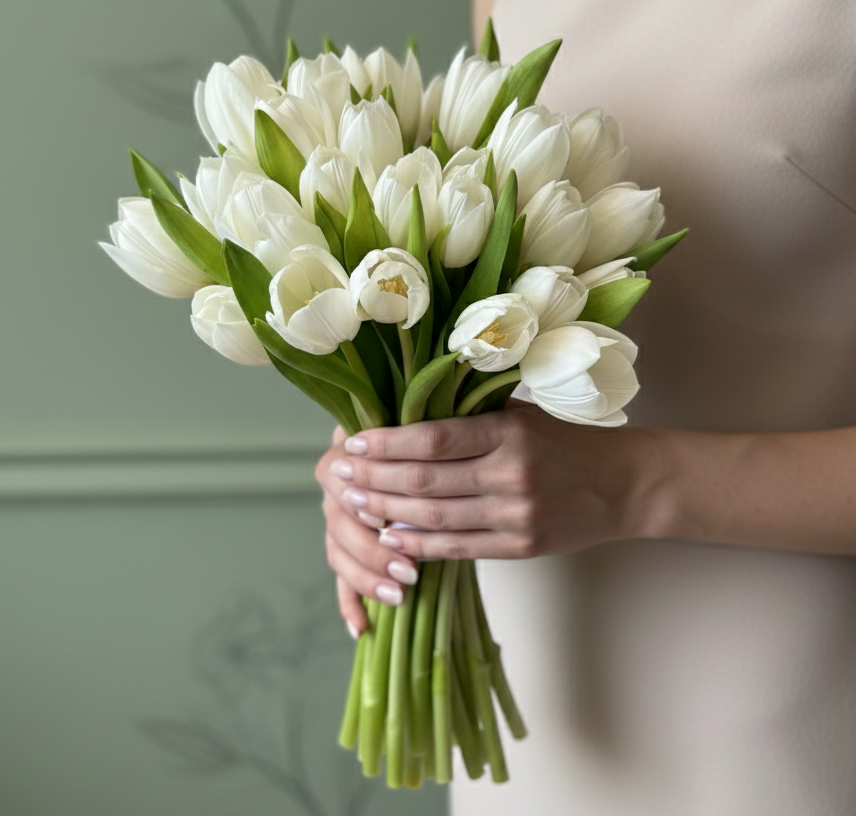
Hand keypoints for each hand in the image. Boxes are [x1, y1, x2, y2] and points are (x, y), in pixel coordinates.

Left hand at [316, 403, 655, 634]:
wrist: (622, 485)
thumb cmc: (564, 442)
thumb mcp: (520, 414)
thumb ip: (469, 416)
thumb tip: (403, 418)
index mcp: (509, 432)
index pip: (432, 438)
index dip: (386, 443)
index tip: (352, 442)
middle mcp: (511, 474)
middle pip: (425, 480)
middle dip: (374, 479)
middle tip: (341, 476)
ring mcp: (517, 516)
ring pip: (436, 517)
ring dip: (387, 513)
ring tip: (355, 505)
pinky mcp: (521, 547)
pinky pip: (459, 548)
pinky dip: (421, 545)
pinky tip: (392, 538)